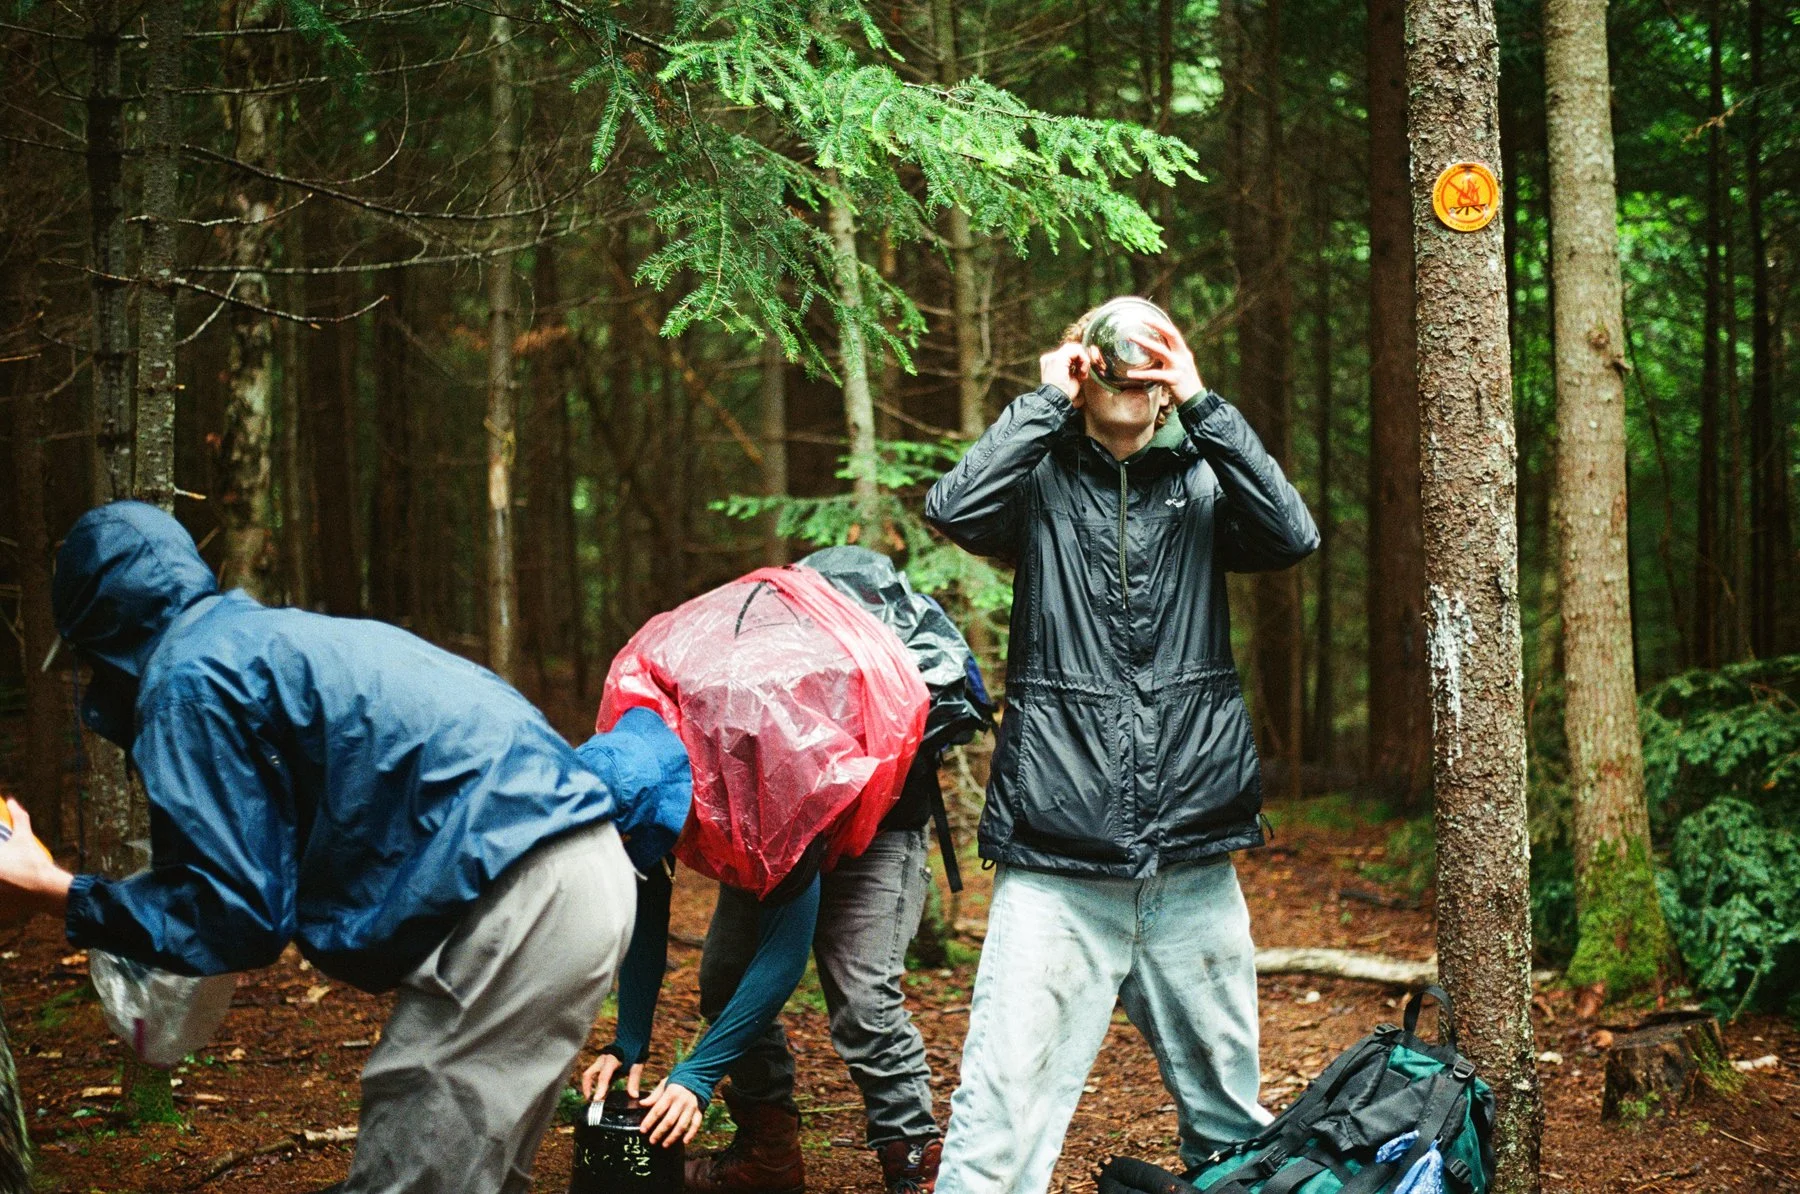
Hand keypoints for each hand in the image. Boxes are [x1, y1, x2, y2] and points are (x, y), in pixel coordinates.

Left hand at [0, 799, 70, 928]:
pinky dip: (2, 904)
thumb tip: (11, 800)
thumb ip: (18, 819)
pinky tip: (6, 897)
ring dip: (0, 888)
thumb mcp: (24, 839)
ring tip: (5, 883)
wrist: (48, 891)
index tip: (0, 857)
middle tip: (3, 868)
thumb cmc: (35, 863)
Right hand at [581, 1052, 644, 1099]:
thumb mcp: (637, 1065)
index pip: (603, 1076)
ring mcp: (599, 1061)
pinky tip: (600, 1093)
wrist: (631, 1037)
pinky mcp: (600, 1064)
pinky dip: (594, 1084)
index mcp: (611, 1060)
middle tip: (592, 1101)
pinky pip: (593, 1075)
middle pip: (588, 1075)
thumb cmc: (634, 1051)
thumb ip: (634, 1080)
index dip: (600, 1088)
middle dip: (587, 1089)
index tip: (597, 1099)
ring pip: (588, 1075)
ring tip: (594, 1099)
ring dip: (588, 1087)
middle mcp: (602, 1060)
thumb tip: (634, 1096)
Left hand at [638, 1078, 703, 1146]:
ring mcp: (691, 1107)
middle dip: (659, 1132)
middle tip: (652, 1141)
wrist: (697, 1076)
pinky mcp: (699, 1111)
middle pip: (669, 1120)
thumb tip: (641, 1104)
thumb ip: (654, 1096)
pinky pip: (696, 1124)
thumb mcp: (664, 1084)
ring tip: (664, 1144)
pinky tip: (684, 1142)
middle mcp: (681, 1101)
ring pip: (682, 1125)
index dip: (649, 1121)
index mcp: (671, 1094)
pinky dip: (691, 1134)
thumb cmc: (677, 1081)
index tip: (642, 1130)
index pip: (658, 1110)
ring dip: (673, 1137)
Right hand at [1038, 342, 1091, 403]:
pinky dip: (1084, 360)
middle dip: (1082, 358)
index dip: (1079, 360)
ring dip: (1083, 360)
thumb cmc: (1065, 395)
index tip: (1082, 374)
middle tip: (1084, 373)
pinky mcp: (1059, 358)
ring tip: (1083, 374)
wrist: (1057, 402)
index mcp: (1050, 363)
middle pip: (1071, 348)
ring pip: (1075, 348)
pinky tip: (1082, 372)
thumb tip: (1086, 359)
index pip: (1068, 353)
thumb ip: (1076, 367)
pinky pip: (1077, 351)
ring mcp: (1053, 357)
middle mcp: (1049, 358)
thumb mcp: (1072, 378)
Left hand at [1123, 312, 1204, 401]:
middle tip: (1141, 320)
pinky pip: (1155, 374)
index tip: (1146, 318)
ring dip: (1146, 343)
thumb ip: (1169, 358)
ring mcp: (1179, 367)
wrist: (1196, 401)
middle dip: (1157, 325)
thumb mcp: (1179, 367)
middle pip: (1171, 335)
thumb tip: (1152, 351)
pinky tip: (1130, 374)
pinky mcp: (1174, 379)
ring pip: (1161, 351)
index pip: (1173, 333)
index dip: (1160, 324)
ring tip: (1131, 338)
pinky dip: (1141, 374)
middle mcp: (1183, 356)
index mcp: (1183, 352)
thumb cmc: (1184, 385)